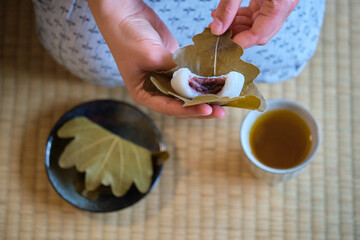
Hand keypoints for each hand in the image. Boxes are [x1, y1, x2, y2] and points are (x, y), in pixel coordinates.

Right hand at [88, 0, 225, 118]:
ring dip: (204, 96)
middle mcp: (156, 89)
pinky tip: (217, 82)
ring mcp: (166, 78)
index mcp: (144, 93)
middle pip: (181, 105)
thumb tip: (196, 79)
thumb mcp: (149, 55)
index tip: (207, 109)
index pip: (168, 107)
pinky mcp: (175, 66)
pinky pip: (191, 76)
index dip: (189, 110)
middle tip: (220, 110)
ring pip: (188, 92)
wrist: (126, 14)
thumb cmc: (128, 37)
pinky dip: (203, 79)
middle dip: (201, 107)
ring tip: (223, 99)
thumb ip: (172, 68)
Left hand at [210, 0, 298, 48]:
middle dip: (236, 36)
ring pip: (257, 25)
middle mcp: (285, 5)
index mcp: (281, 3)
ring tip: (216, 23)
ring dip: (236, 26)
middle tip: (216, 35)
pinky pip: (258, 15)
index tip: (220, 47)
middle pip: (259, 33)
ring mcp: (280, 3)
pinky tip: (226, 16)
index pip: (258, 35)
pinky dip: (242, 17)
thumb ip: (228, 7)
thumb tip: (216, 29)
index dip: (238, 43)